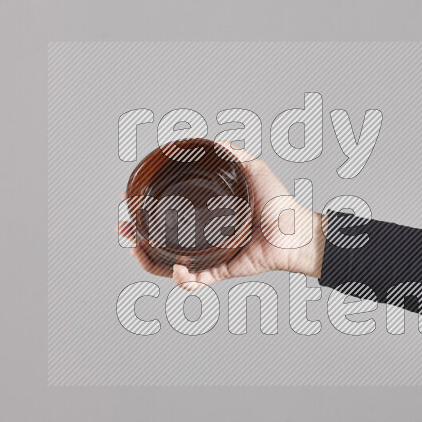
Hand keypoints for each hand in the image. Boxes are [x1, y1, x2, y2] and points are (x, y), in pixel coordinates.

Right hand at [116, 145, 325, 288]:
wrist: (298, 231)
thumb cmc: (280, 203)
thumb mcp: (255, 170)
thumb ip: (236, 156)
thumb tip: (218, 140)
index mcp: (209, 212)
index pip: (171, 210)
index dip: (148, 207)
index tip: (129, 200)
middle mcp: (207, 234)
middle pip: (163, 238)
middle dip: (137, 236)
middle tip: (123, 229)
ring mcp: (212, 253)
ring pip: (172, 263)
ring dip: (150, 262)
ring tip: (138, 252)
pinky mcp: (222, 270)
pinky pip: (197, 280)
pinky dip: (184, 280)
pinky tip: (179, 269)